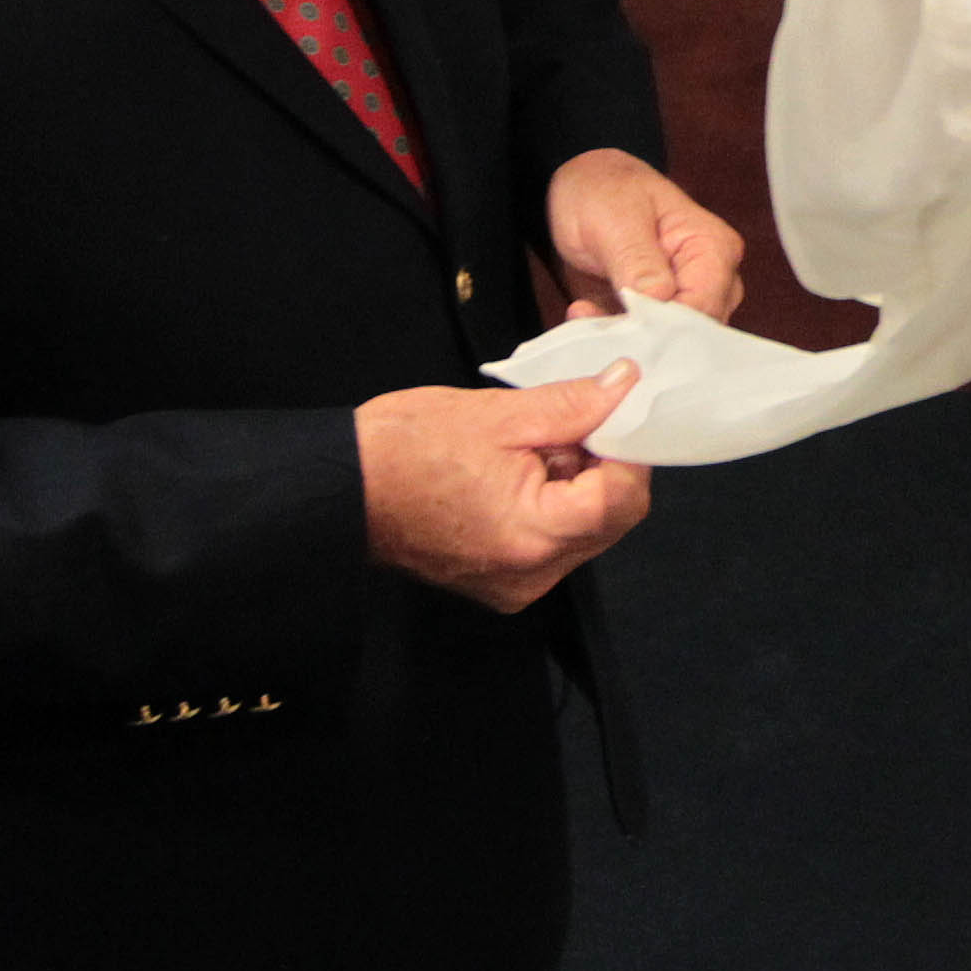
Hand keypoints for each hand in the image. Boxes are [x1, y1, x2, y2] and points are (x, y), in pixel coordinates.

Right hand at [357, 372, 651, 611]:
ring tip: (537, 443)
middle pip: (611, 517)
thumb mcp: (499, 413)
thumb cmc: (404, 448)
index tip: (618, 410)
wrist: (341, 487)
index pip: (622, 498)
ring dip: (579, 481)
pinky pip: (555, 540)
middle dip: (604, 462)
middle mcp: (533, 575)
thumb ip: (573, 403)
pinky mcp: (504, 581)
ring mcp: (518, 584)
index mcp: (534, 535)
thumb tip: (626, 386)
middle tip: (576, 418)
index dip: (629, 448)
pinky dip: (554, 502)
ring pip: (587, 528)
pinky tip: (522, 470)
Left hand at [547, 146, 746, 319]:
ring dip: (625, 336)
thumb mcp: (616, 218)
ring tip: (586, 312)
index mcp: (712, 247)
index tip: (623, 327)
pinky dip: (615, 334)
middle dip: (644, 334)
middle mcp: (710, 277)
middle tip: (595, 322)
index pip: (704, 305)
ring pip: (669, 341)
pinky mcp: (659, 312)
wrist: (582, 189)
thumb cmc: (605, 190)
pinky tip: (586, 313)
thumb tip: (660, 298)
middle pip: (693, 331)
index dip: (666, 325)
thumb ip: (639, 260)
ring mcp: (687, 296)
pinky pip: (646, 339)